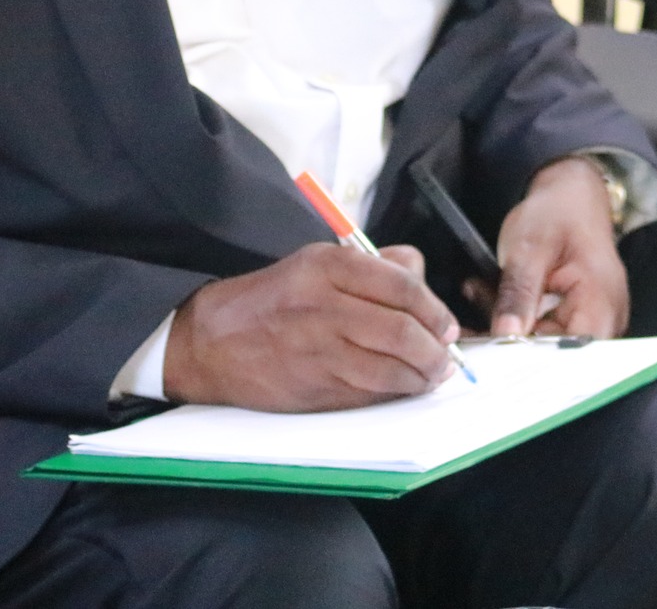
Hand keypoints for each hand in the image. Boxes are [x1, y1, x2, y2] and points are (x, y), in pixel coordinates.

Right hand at [162, 243, 459, 411]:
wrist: (211, 342)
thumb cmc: (272, 301)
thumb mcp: (316, 263)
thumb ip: (373, 267)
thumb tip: (422, 280)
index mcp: (327, 266)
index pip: (402, 287)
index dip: (434, 310)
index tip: (445, 324)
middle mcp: (324, 305)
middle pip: (404, 331)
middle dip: (436, 349)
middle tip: (445, 355)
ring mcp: (319, 350)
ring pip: (393, 368)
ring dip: (422, 377)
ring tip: (430, 375)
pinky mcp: (315, 387)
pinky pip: (371, 394)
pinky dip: (395, 393)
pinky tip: (402, 388)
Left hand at [487, 157, 629, 339]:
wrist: (570, 194)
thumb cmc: (558, 213)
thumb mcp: (530, 248)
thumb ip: (518, 292)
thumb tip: (506, 336)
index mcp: (600, 304)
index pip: (570, 354)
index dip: (532, 361)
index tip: (493, 353)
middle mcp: (602, 320)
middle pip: (554, 353)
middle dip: (510, 341)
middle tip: (470, 326)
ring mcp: (588, 320)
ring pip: (542, 342)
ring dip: (507, 324)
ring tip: (478, 294)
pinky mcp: (570, 317)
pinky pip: (540, 329)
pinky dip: (514, 315)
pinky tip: (488, 293)